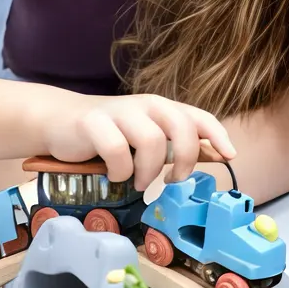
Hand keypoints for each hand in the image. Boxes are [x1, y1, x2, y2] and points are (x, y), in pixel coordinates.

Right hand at [41, 94, 235, 188]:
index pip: (198, 115)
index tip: (229, 156)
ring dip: (148, 170)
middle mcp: (144, 105)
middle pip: (181, 126)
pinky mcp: (93, 122)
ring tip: (138, 182)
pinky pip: (117, 151)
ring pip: (151, 141)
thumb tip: (217, 155)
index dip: (217, 134)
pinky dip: (119, 170)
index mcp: (161, 107)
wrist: (59, 121)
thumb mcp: (145, 136)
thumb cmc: (108, 133)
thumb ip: (176, 145)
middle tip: (173, 180)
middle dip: (184, 158)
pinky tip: (113, 175)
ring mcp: (119, 111)